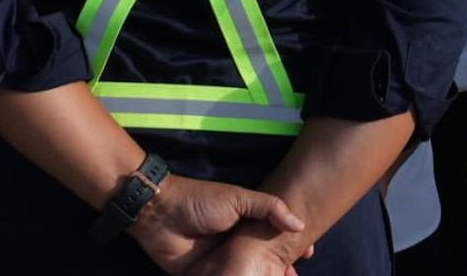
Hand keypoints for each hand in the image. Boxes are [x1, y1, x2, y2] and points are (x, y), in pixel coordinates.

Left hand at [129, 176, 302, 272]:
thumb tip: (298, 224)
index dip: (288, 248)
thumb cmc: (200, 201)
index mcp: (243, 227)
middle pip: (260, 262)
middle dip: (277, 272)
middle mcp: (233, 246)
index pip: (271, 240)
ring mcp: (218, 264)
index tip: (307, 256)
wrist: (159, 213)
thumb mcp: (238, 198)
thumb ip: (268, 207)